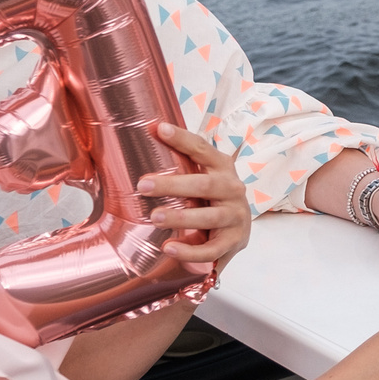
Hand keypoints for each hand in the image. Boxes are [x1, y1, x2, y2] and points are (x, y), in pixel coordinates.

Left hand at [139, 123, 253, 273]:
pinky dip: (190, 250)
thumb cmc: (209, 198)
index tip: (159, 129)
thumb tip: (145, 133)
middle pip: (204, 185)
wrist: (235, 230)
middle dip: (172, 185)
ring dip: (180, 217)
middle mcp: (233, 189)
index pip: (203, 149)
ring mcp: (236, 216)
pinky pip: (212, 249)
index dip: (182, 139)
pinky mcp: (234, 242)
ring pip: (209, 218)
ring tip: (154, 218)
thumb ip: (178, 160)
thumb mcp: (199, 176)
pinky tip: (169, 248)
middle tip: (142, 185)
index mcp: (222, 168)